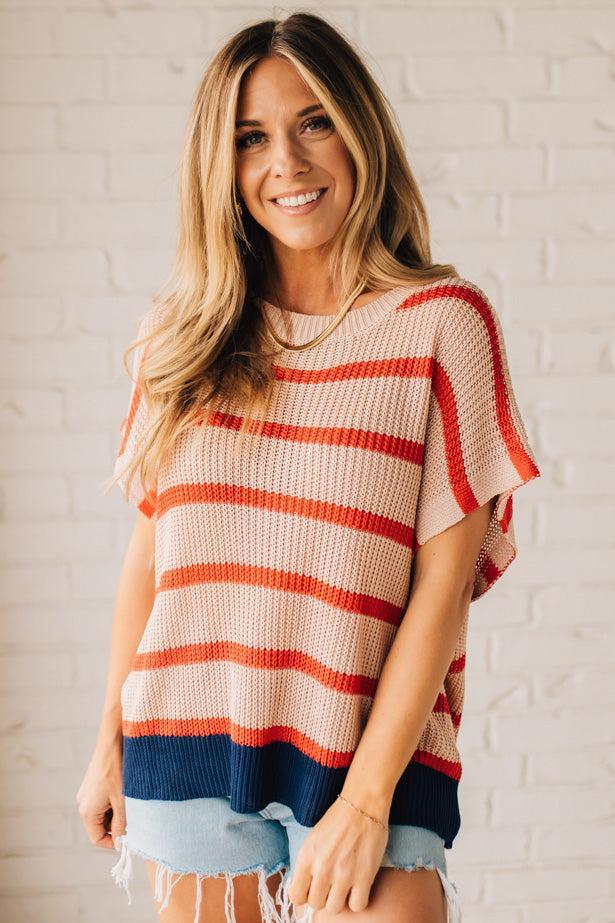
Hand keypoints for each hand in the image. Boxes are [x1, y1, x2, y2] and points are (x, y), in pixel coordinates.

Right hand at [75, 740, 125, 850]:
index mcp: (87, 811)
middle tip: (133, 816)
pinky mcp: (92, 785)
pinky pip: (102, 802)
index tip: (130, 838)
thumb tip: (121, 841)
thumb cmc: (117, 770)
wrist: (113, 742)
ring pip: (103, 814)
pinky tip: (125, 791)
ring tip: (130, 800)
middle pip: (100, 827)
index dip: (114, 842)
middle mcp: (83, 804)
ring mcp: (86, 794)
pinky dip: (114, 802)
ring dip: (117, 812)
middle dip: (117, 825)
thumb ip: (121, 824)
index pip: (97, 838)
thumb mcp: (123, 801)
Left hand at [287, 795, 389, 915]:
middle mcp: (322, 868)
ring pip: (334, 908)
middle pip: (315, 904)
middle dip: (322, 897)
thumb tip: (305, 888)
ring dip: (338, 900)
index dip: (304, 895)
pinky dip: (357, 900)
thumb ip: (307, 864)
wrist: (362, 805)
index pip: (296, 897)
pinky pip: (356, 906)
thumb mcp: (313, 839)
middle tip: (330, 885)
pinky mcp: (364, 877)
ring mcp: (343, 874)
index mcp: (306, 857)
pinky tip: (357, 887)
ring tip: (343, 886)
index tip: (311, 889)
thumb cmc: (337, 819)